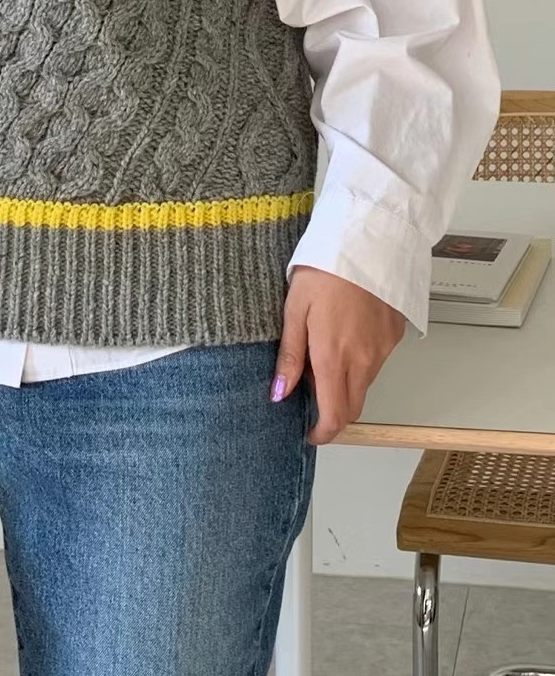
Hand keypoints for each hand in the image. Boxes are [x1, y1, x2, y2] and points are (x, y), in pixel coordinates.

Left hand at [272, 266, 405, 444]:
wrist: (365, 242)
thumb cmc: (324, 272)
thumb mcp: (294, 312)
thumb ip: (289, 357)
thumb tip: (280, 394)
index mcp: (333, 358)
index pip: (335, 415)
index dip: (324, 432)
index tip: (312, 433)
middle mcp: (364, 360)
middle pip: (354, 406)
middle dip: (335, 412)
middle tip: (312, 394)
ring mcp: (384, 349)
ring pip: (365, 383)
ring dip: (346, 382)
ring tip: (325, 350)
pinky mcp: (396, 335)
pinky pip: (378, 360)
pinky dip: (361, 359)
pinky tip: (347, 334)